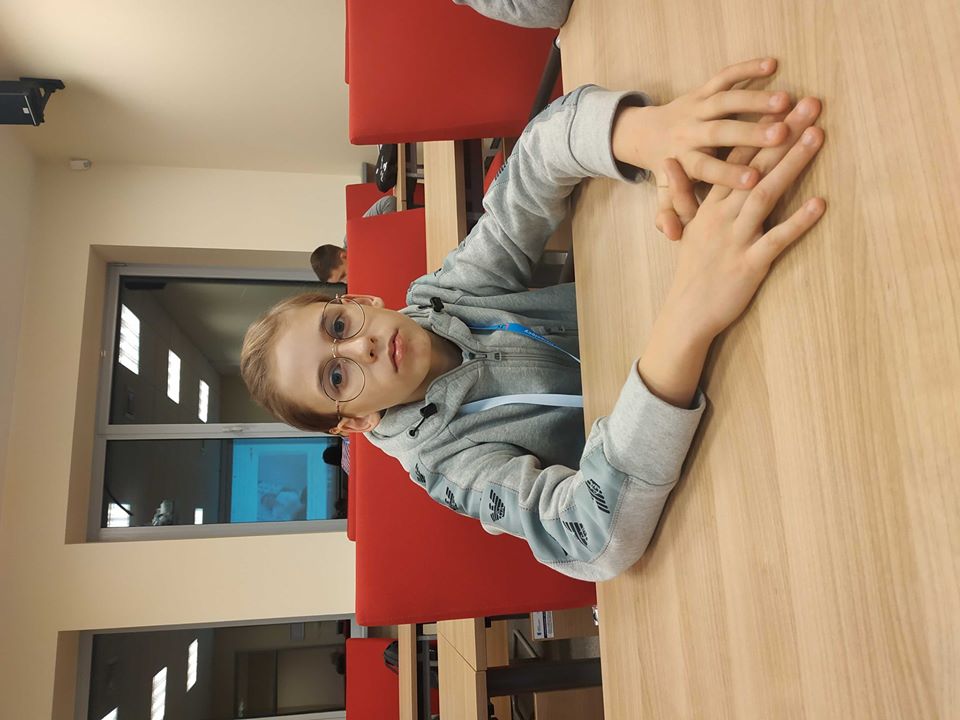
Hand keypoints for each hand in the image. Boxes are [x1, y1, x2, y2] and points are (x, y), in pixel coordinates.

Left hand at [611, 58, 792, 239]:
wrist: (647, 134)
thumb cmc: (669, 173)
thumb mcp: (667, 195)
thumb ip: (670, 213)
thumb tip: (669, 234)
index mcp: (684, 161)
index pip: (705, 168)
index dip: (727, 173)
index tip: (753, 180)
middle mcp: (689, 133)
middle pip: (718, 131)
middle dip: (749, 132)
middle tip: (782, 134)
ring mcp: (696, 108)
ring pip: (724, 100)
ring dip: (754, 99)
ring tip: (787, 101)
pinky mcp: (703, 89)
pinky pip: (724, 75)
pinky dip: (746, 68)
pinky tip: (773, 65)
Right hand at [659, 95, 825, 345]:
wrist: (687, 313)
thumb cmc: (693, 272)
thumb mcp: (683, 227)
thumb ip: (681, 193)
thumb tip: (668, 161)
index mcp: (709, 206)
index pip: (735, 158)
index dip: (759, 129)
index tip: (781, 103)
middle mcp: (722, 217)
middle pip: (754, 167)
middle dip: (782, 134)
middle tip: (809, 104)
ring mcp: (736, 239)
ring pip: (765, 194)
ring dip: (792, 163)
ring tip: (816, 135)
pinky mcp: (749, 265)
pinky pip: (776, 240)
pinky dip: (798, 222)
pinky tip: (820, 204)